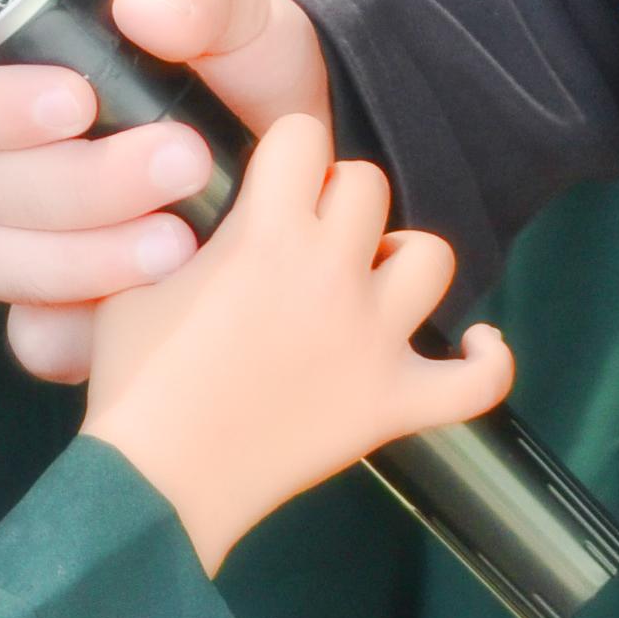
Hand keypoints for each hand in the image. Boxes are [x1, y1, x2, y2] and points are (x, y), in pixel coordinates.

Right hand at [0, 0, 333, 382]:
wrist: (286, 140)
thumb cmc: (237, 59)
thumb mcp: (239, 9)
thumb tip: (144, 10)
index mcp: (8, 67)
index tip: (76, 103)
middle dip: (82, 181)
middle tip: (184, 158)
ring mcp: (21, 233)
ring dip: (83, 258)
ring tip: (181, 241)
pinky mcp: (59, 301)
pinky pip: (34, 335)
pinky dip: (85, 331)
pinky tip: (156, 307)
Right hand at [83, 113, 506, 569]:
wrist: (154, 483)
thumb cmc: (135, 382)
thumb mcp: (133, 279)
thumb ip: (177, 233)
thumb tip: (202, 212)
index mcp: (266, 235)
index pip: (304, 134)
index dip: (286, 150)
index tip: (270, 178)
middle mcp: (332, 275)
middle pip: (369, 185)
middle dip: (333, 198)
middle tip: (300, 235)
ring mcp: (374, 341)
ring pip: (431, 258)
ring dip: (398, 259)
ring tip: (364, 279)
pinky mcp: (395, 403)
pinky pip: (477, 382)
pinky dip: (485, 359)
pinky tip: (473, 343)